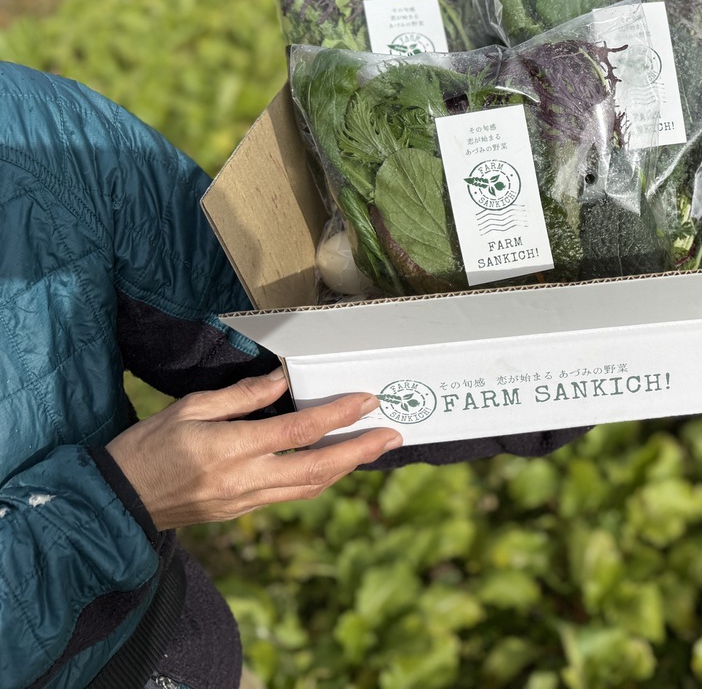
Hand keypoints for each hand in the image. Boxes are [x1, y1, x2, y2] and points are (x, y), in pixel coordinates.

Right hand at [107, 369, 401, 530]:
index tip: (367, 400)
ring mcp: (244, 501)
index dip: (338, 416)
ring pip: (309, 488)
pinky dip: (318, 481)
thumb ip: (241, 396)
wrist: (117, 502)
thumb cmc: (147, 446)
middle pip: (317, 468)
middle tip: (392, 435)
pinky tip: (333, 466)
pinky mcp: (241, 512)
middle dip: (360, 451)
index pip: (299, 432)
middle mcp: (244, 479)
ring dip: (346, 468)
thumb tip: (283, 380)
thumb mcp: (189, 408)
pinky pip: (290, 496)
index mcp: (230, 448)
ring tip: (373, 449)